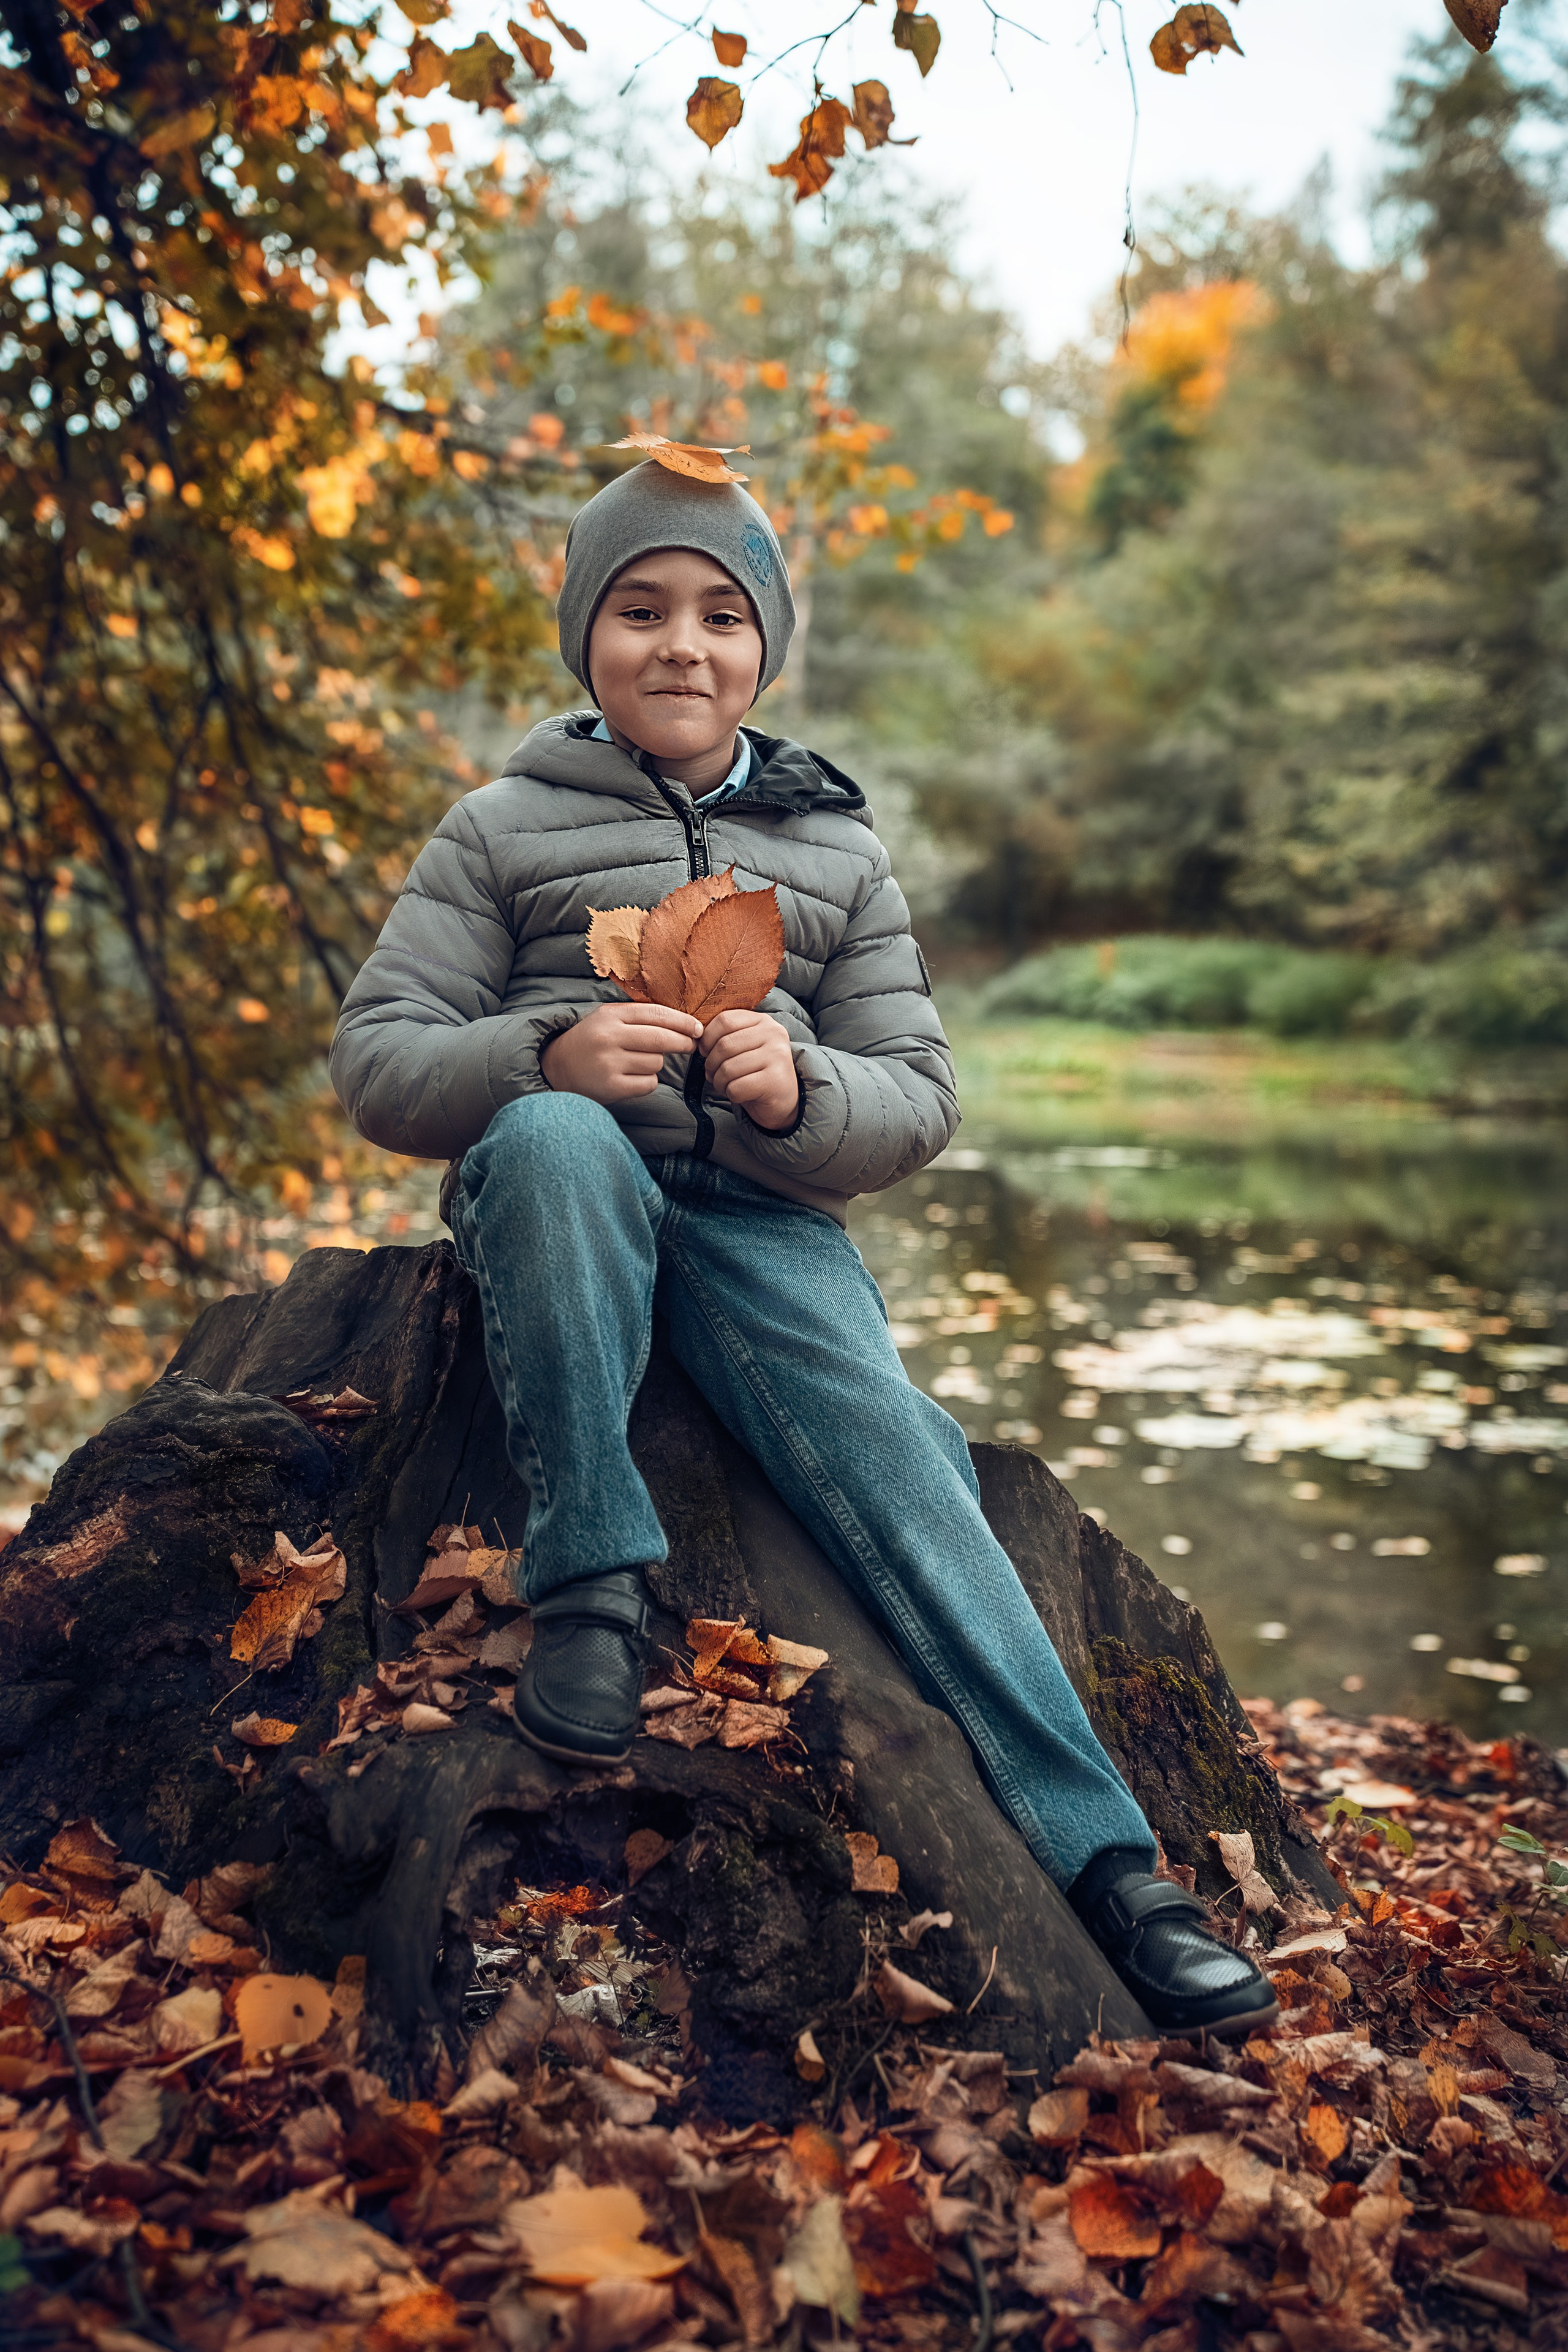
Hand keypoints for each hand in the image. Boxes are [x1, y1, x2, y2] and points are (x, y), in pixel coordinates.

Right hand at [541, 1001, 702, 1106]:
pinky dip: (647, 1082)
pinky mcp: (611, 1087)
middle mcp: (609, 1037)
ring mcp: (609, 1063)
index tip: (698, 1028)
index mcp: (610, 1015)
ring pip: (656, 1062)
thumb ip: (641, 1016)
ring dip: (655, 1063)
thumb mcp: (609, 1018)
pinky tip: (632, 1078)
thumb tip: (685, 1023)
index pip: (657, 1014)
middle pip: (662, 1039)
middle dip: (683, 1043)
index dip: (683, 1021)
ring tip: (637, 1062)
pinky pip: (648, 1083)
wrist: (557, 1068)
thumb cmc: (592, 1040)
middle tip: (692, 1046)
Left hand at [700, 1008, 799, 1132]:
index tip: (705, 1051)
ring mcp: (777, 1056)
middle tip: (712, 1073)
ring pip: (728, 1068)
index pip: (725, 1020)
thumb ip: (726, 1036)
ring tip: (725, 1084)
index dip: (707, 1037)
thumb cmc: (755, 1071)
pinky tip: (739, 1094)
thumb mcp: (744, 1046)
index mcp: (764, 1021)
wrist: (782, 1100)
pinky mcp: (774, 1080)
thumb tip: (696, 1037)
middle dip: (711, 1063)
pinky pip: (736, 1087)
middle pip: (724, 1045)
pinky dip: (731, 1094)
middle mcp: (774, 1034)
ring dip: (719, 1081)